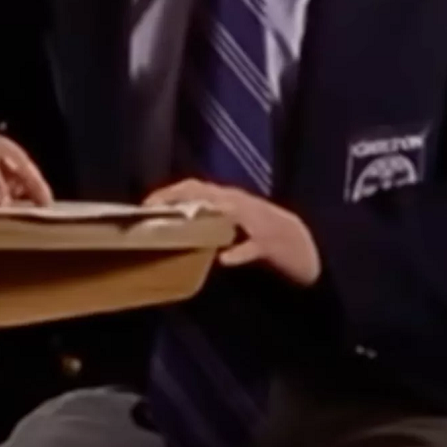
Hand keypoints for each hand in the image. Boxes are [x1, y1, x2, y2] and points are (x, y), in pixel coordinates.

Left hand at [145, 179, 320, 285]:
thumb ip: (206, 221)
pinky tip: (225, 260)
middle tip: (153, 211)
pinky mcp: (270, 243)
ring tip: (184, 226)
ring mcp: (255, 222)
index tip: (144, 204)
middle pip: (206, 193)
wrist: (301, 244)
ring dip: (208, 217)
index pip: (194, 187)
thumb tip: (172, 225)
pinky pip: (253, 246)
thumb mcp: (230, 224)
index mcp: (228, 200)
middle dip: (179, 198)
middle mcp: (239, 204)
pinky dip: (239, 252)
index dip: (169, 192)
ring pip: (229, 212)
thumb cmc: (260, 234)